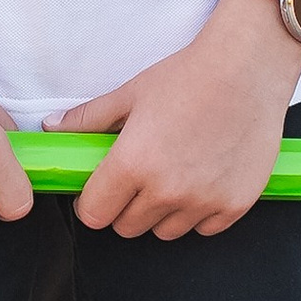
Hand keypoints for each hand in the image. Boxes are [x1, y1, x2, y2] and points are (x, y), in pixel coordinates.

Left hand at [72, 0, 300, 240]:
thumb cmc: (187, 77)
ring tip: (173, 175)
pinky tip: (203, 179)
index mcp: (132, 164)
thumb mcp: (130, 94)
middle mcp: (166, 190)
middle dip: (125, 206)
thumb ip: (88, 119)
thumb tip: (52, 128)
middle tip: (139, 176)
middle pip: (127, 227)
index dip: (92, 203)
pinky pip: (204, 229)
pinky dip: (199, 212)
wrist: (248, 69)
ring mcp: (203, 201)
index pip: (94, 215)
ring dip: (162, 212)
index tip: (100, 190)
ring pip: (165, 231)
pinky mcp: (234, 205)